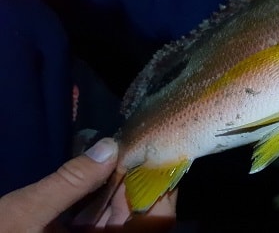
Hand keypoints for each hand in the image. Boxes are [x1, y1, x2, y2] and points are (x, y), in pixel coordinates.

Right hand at [0, 138, 175, 231]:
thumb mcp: (27, 212)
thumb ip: (70, 181)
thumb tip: (109, 147)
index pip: (155, 222)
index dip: (163, 189)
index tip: (161, 155)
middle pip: (140, 216)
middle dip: (138, 181)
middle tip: (135, 146)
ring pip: (122, 217)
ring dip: (121, 187)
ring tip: (118, 153)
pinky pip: (103, 221)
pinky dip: (103, 199)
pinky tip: (98, 174)